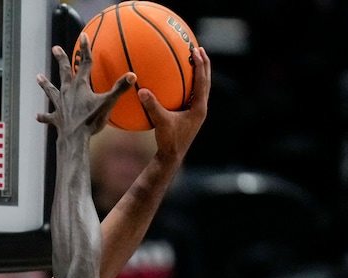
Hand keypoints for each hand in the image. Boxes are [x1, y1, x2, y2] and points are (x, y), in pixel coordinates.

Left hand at [36, 33, 135, 138]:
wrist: (75, 138)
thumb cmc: (91, 120)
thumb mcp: (107, 103)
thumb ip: (119, 89)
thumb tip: (133, 75)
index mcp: (80, 86)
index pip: (85, 63)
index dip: (85, 49)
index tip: (83, 36)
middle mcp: (67, 92)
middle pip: (64, 72)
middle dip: (61, 59)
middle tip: (55, 48)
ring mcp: (60, 105)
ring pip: (51, 91)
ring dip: (45, 84)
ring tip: (38, 77)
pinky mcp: (57, 118)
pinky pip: (49, 116)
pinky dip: (43, 116)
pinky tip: (37, 116)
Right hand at [138, 45, 210, 164]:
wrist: (172, 157)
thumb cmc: (168, 141)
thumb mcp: (160, 122)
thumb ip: (152, 106)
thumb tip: (141, 90)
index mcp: (199, 108)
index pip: (202, 82)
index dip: (200, 65)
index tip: (196, 50)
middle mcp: (200, 109)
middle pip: (206, 82)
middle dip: (203, 65)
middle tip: (199, 49)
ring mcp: (196, 113)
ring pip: (201, 89)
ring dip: (198, 74)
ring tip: (193, 61)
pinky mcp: (190, 116)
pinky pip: (191, 96)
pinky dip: (187, 86)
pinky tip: (178, 82)